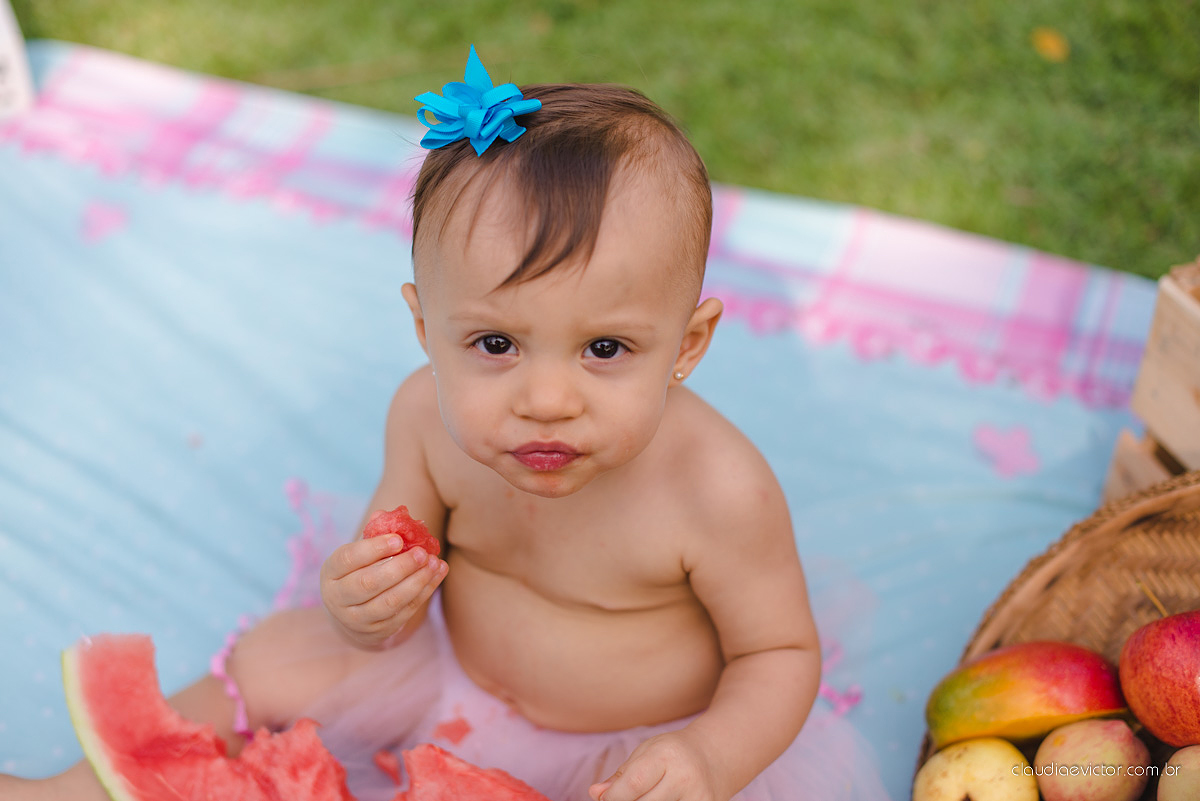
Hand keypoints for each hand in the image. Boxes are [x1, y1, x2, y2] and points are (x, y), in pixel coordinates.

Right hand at [319, 535, 446, 648]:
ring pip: (390, 602)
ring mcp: (358, 619)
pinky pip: (405, 612)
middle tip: (422, 552)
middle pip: (369, 583)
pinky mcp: (380, 631)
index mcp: (331, 572)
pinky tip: (437, 574)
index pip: (348, 559)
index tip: (398, 539)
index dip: (373, 548)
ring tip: (434, 563)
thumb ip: (373, 534)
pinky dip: (425, 592)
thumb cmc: (360, 571)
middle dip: (400, 567)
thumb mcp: (358, 553)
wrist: (354, 613)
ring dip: (416, 581)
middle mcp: (339, 598)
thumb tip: (384, 514)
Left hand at [589, 731, 719, 800]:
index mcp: (666, 756)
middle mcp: (684, 778)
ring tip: (646, 796)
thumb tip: (595, 794)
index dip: (612, 797)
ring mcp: (698, 799)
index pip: (632, 784)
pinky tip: (660, 800)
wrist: (715, 756)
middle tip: (624, 798)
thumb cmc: (673, 753)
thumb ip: (620, 776)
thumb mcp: (645, 753)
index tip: (605, 799)